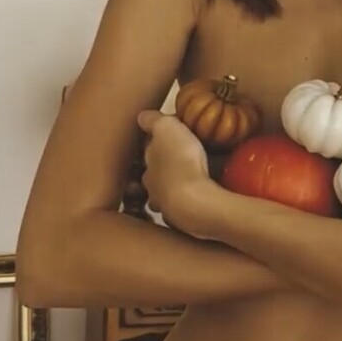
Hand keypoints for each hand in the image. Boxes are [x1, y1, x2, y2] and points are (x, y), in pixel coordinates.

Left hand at [134, 110, 217, 235]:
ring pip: (167, 196)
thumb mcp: (167, 128)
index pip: (148, 152)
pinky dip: (190, 204)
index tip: (169, 137)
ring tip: (192, 180)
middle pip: (156, 176)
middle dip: (165, 168)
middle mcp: (153, 190)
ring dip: (176, 188)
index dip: (157, 143)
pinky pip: (184, 211)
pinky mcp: (185, 223)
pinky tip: (200, 200)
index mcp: (148, 166)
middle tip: (181, 159)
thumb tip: (141, 117)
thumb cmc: (180, 162)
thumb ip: (154, 121)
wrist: (195, 204)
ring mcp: (167, 209)